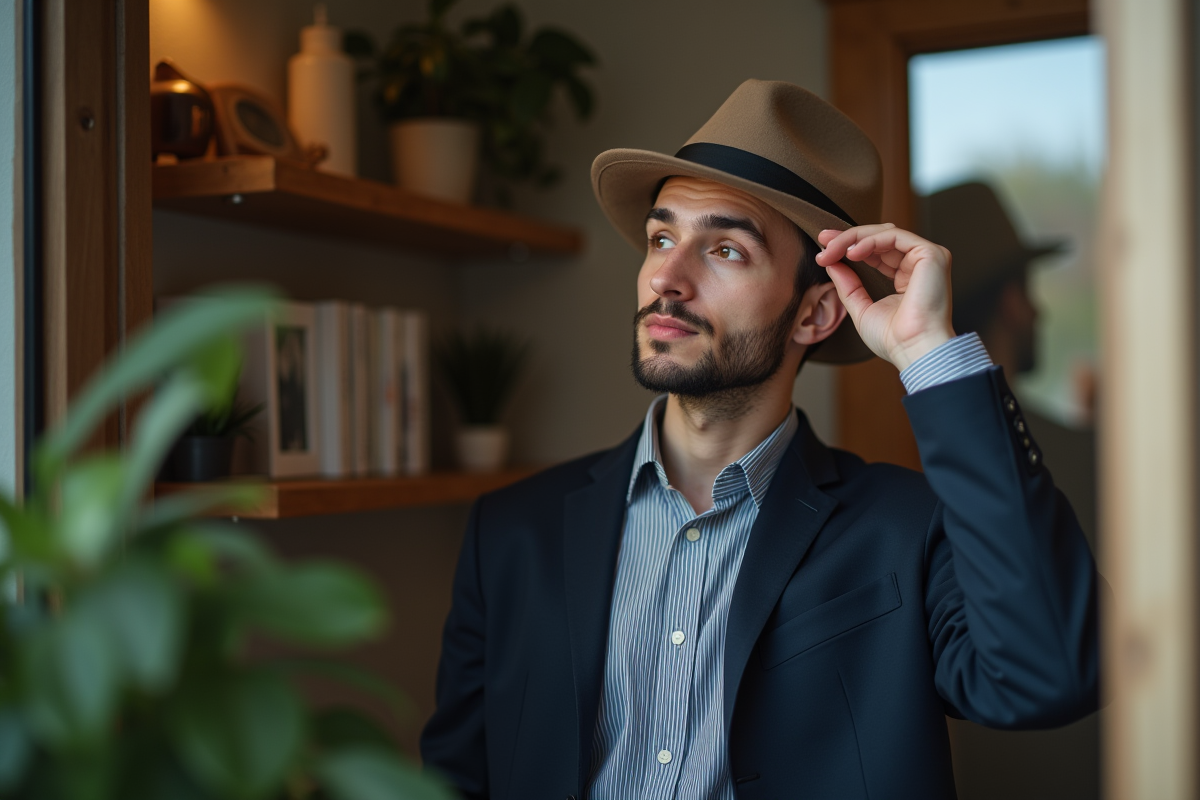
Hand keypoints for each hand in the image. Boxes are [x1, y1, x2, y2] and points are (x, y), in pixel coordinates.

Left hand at [815, 223, 955, 371]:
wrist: (913, 350)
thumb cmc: (894, 339)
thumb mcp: (862, 308)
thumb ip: (848, 285)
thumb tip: (831, 263)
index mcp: (907, 277)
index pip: (877, 251)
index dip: (850, 245)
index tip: (824, 245)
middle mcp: (919, 264)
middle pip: (880, 237)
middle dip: (848, 237)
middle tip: (823, 239)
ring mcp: (927, 258)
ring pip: (886, 232)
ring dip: (854, 238)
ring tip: (831, 250)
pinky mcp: (931, 254)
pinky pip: (895, 237)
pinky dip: (870, 241)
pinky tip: (851, 252)